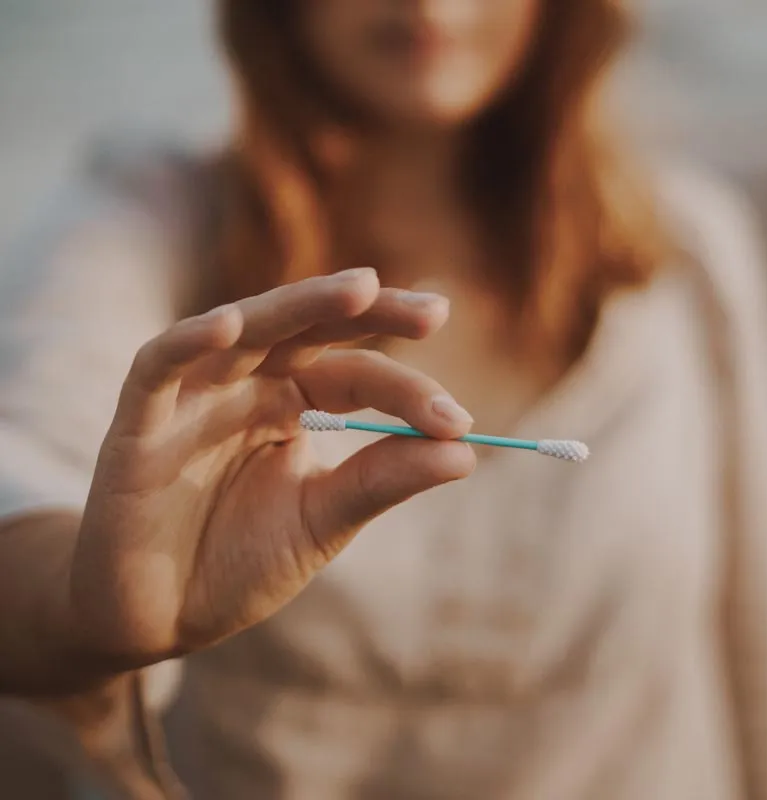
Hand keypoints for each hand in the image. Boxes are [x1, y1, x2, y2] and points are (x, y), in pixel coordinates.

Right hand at [69, 269, 474, 666]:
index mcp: (292, 404)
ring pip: (246, 329)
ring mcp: (194, 395)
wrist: (161, 618)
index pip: (356, 376)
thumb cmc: (240, 563)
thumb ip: (381, 481)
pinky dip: (190, 343)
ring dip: (300, 306)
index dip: (408, 392)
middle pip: (310, 329)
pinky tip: (230, 326)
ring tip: (362, 289)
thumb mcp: (324, 520)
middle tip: (434, 312)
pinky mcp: (138, 421)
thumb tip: (466, 453)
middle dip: (369, 312)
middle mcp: (247, 385)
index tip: (458, 421)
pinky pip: (160, 366)